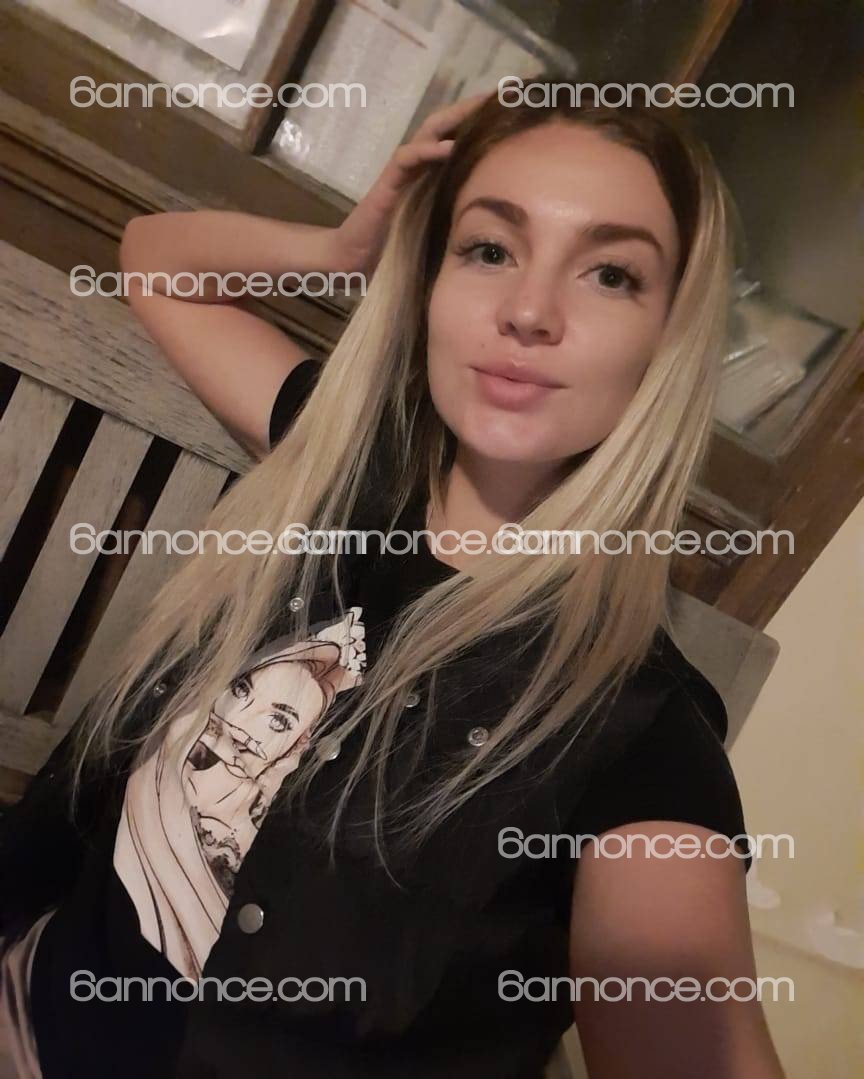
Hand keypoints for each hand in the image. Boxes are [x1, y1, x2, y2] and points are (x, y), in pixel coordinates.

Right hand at [334, 92, 491, 273]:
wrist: (356, 257)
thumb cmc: (395, 247)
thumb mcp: (437, 228)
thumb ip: (457, 215)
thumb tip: (497, 221)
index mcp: (430, 173)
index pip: (456, 137)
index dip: (480, 122)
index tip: (511, 109)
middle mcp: (417, 165)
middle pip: (445, 125)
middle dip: (472, 108)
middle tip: (501, 94)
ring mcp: (401, 171)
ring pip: (428, 132)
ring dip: (454, 117)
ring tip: (481, 106)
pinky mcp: (388, 183)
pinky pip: (408, 158)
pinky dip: (428, 150)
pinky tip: (450, 146)